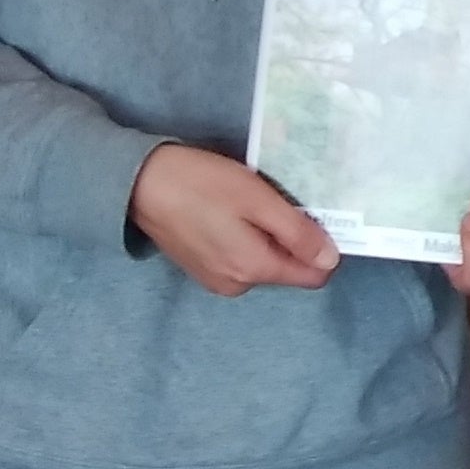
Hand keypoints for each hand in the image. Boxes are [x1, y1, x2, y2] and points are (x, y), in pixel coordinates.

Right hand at [129, 143, 338, 297]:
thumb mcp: (257, 199)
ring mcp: (215, 279)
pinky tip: (227, 211)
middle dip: (291, 238)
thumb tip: (332, 260)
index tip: (312, 214)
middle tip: (275, 199)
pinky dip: (243, 237)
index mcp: (254, 270)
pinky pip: (238, 258)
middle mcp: (236, 285)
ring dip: (266, 236)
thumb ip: (297, 232)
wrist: (137, 183)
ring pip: (262, 262)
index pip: (313, 276)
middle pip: (287, 268)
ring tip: (248, 202)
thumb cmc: (201, 184)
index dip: (322, 246)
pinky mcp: (200, 268)